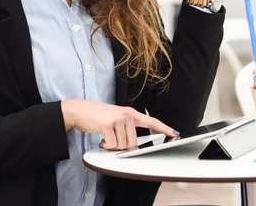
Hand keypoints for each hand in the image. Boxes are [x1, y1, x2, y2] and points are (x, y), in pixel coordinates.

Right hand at [61, 99, 177, 149]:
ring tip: (106, 136)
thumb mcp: (117, 118)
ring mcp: (118, 120)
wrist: (80, 110)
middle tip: (112, 139)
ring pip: (123, 145)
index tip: (174, 133)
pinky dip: (106, 145)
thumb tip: (133, 145)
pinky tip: (102, 138)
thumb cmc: (98, 116)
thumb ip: (127, 128)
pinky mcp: (109, 126)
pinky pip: (113, 145)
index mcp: (131, 113)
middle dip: (122, 145)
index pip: (151, 121)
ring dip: (113, 146)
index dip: (164, 128)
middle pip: (133, 142)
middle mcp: (127, 115)